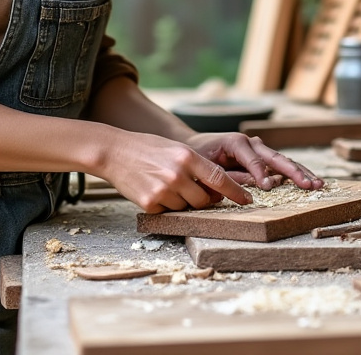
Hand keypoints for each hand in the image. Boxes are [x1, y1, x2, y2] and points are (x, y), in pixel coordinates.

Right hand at [95, 130, 253, 213]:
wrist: (114, 152)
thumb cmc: (148, 148)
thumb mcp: (176, 150)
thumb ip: (196, 167)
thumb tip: (216, 189)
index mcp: (187, 157)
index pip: (219, 179)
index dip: (235, 192)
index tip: (246, 199)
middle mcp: (177, 175)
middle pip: (204, 200)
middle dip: (205, 200)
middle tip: (197, 193)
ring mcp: (163, 191)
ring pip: (186, 208)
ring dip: (182, 202)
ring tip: (167, 186)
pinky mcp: (150, 204)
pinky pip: (168, 212)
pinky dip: (166, 206)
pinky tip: (155, 191)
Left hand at [185, 132, 324, 191]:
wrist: (196, 146)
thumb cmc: (200, 157)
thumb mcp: (208, 167)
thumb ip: (229, 176)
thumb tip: (251, 188)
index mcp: (236, 142)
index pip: (253, 160)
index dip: (261, 174)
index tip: (268, 188)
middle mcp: (252, 143)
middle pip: (276, 158)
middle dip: (294, 172)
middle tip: (309, 184)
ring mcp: (260, 149)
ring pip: (284, 160)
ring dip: (301, 172)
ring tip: (318, 183)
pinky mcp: (263, 157)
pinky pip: (281, 165)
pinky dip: (296, 172)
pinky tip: (310, 180)